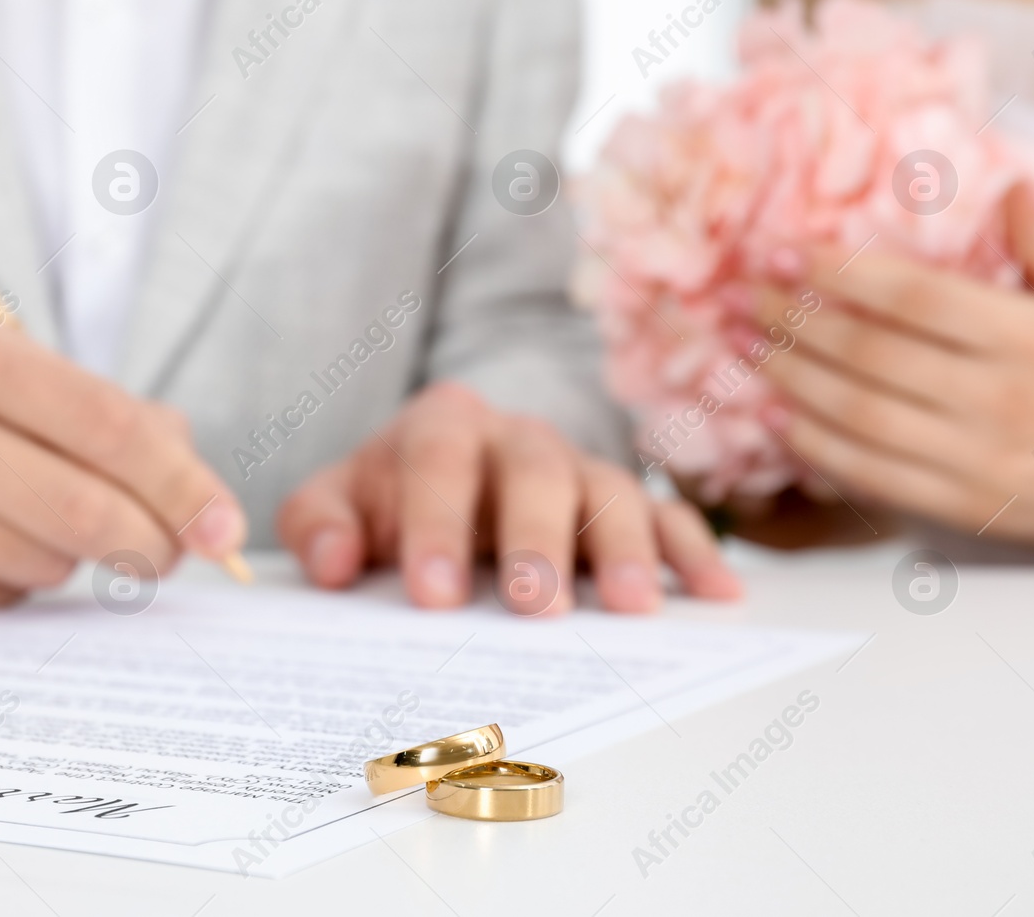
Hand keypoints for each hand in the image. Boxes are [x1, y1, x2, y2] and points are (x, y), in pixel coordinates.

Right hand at [0, 306, 245, 611]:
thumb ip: (103, 414)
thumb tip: (193, 481)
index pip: (106, 422)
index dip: (180, 482)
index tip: (225, 527)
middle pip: (83, 505)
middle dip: (149, 541)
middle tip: (169, 555)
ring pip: (43, 560)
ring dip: (65, 557)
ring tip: (21, 519)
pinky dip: (6, 581)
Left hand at [276, 382, 740, 613]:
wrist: (436, 481)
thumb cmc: (388, 501)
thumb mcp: (336, 503)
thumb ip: (317, 523)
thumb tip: (334, 563)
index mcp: (441, 425)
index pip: (438, 462)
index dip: (435, 524)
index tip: (433, 596)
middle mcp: (516, 436)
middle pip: (534, 472)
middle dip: (535, 538)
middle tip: (534, 604)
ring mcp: (576, 466)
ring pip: (608, 491)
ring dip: (623, 548)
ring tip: (631, 608)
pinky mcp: (621, 501)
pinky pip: (665, 514)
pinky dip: (691, 549)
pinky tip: (716, 592)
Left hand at [753, 190, 1033, 546]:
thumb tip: (1012, 190)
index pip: (915, 298)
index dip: (840, 274)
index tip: (786, 254)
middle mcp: (1002, 399)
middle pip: (869, 354)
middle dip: (793, 321)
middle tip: (742, 296)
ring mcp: (981, 461)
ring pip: (858, 416)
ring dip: (789, 380)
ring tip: (742, 348)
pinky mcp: (967, 509)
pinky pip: (873, 477)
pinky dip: (816, 447)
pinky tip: (778, 419)